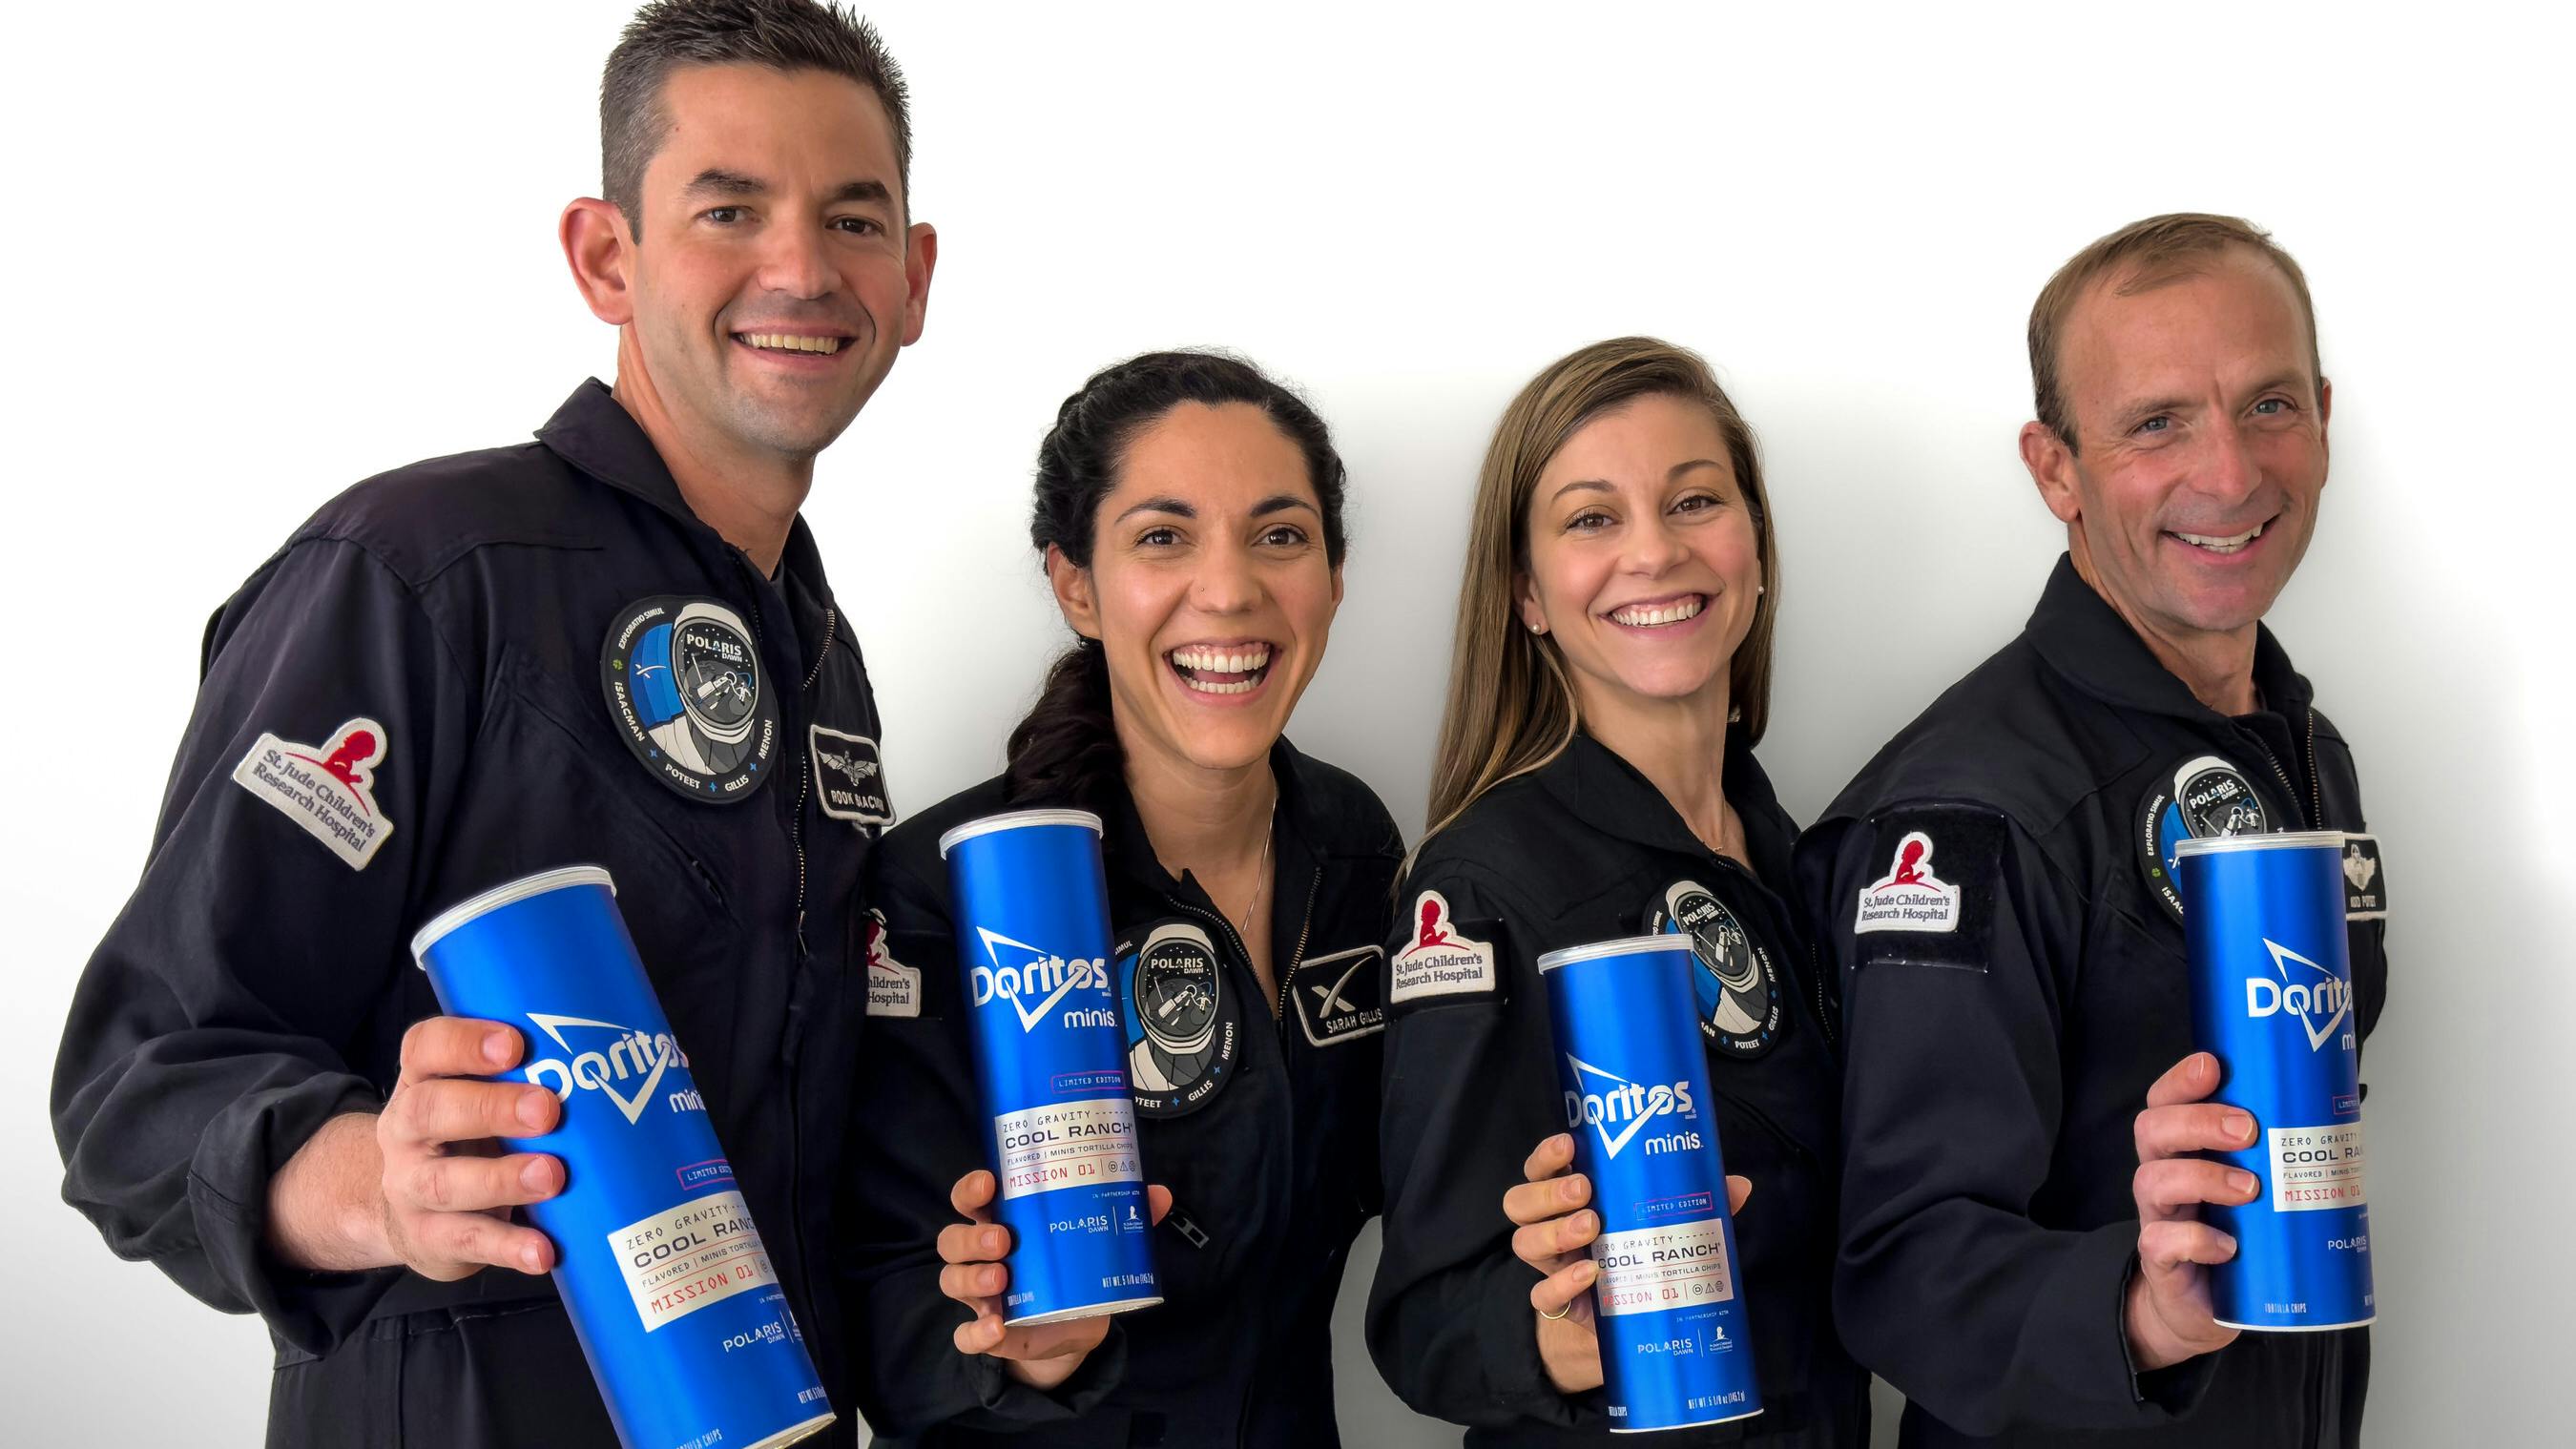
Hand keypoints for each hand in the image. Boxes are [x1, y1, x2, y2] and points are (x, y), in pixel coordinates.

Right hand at [374, 1016, 564, 1278]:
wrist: (411, 1212)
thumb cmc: (469, 1138)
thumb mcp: (482, 1098)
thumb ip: (529, 1076)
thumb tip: (629, 1063)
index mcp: (423, 1083)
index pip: (426, 1048)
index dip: (465, 1043)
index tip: (515, 1044)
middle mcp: (407, 1131)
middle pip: (430, 1110)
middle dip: (491, 1107)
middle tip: (548, 1109)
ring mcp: (411, 1188)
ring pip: (446, 1182)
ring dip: (502, 1179)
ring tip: (552, 1175)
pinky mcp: (430, 1239)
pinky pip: (467, 1242)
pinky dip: (507, 1247)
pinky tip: (541, 1251)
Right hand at [938, 1169, 1172, 1390]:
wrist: (1074, 1326)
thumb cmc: (1073, 1268)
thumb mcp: (1095, 1242)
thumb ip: (1123, 1217)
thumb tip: (1158, 1194)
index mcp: (1002, 1222)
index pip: (971, 1199)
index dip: (972, 1188)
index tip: (990, 1182)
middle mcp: (983, 1256)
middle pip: (953, 1240)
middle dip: (973, 1238)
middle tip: (1004, 1240)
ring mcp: (982, 1296)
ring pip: (952, 1281)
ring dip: (972, 1278)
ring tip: (1001, 1278)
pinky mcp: (990, 1333)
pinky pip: (966, 1336)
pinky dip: (976, 1334)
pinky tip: (996, 1328)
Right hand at [1504, 1133, 1749, 1394]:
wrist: (1629, 1317)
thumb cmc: (1641, 1251)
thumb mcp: (1666, 1223)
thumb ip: (1694, 1203)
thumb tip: (1738, 1185)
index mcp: (1567, 1197)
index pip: (1540, 1167)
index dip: (1547, 1154)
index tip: (1569, 1144)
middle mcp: (1549, 1226)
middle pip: (1519, 1202)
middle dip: (1549, 1192)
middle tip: (1585, 1189)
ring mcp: (1549, 1265)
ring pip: (1523, 1242)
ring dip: (1554, 1231)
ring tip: (1592, 1227)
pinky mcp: (1559, 1303)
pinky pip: (1542, 1295)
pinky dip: (1563, 1283)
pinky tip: (1591, 1274)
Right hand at [2126, 1051, 2258, 1370]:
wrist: (2204, 1307)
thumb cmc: (2237, 1235)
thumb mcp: (2256, 1186)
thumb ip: (2278, 1153)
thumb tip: (2342, 1113)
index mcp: (2183, 1149)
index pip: (2166, 1101)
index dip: (2182, 1079)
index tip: (2213, 1066)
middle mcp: (2163, 1174)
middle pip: (2153, 1129)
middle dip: (2198, 1121)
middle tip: (2247, 1129)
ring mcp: (2158, 1216)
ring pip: (2153, 1180)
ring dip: (2203, 1176)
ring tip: (2248, 1189)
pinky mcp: (2161, 1259)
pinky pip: (2162, 1242)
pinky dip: (2195, 1240)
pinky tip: (2227, 1246)